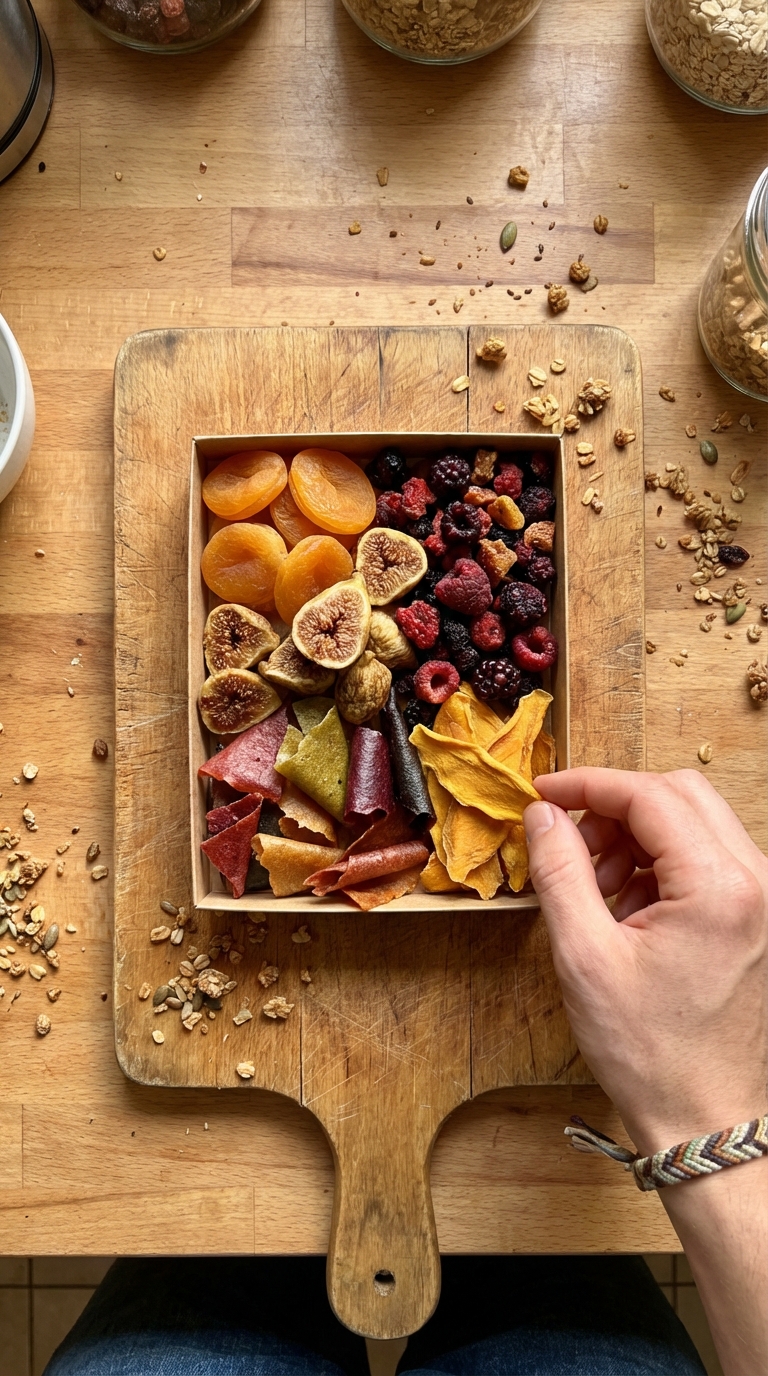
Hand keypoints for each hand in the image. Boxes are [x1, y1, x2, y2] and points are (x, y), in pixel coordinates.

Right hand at [524, 768, 767, 1155]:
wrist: (707, 1119)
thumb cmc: (653, 1054)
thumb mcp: (585, 957)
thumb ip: (560, 872)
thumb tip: (543, 815)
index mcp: (721, 886)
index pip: (650, 794)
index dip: (588, 785)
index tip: (543, 794)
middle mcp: (757, 882)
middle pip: (678, 796)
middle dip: (614, 809)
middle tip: (567, 843)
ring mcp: (763, 900)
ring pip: (692, 824)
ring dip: (634, 839)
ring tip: (592, 890)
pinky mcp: (756, 918)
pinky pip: (704, 860)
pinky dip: (657, 867)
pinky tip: (623, 910)